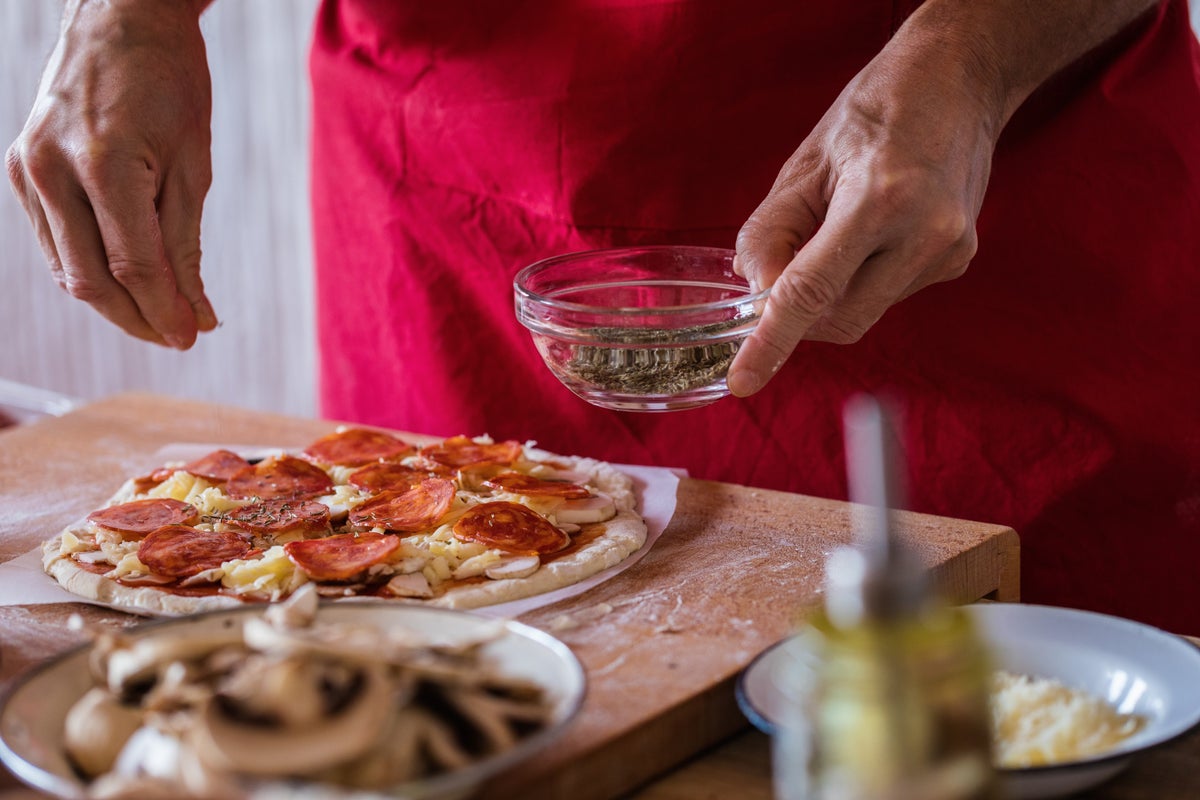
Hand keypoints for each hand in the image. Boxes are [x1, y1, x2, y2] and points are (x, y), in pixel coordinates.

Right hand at [6, 0, 215, 348]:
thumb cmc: (171, 85)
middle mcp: (51, 168)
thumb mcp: (195, 165)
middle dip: (138, 317)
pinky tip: (126, 282)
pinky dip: (89, 269)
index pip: (134, 263)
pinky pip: (53, 241)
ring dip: (114, 302)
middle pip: (92, 278)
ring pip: (67, 267)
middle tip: (180, 335)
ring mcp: (26, 168)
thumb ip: (187, 243)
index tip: (195, 336)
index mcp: (102, 162)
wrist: (121, 19)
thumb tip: (198, 314)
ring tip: (159, 316)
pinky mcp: (18, 169)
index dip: (164, 309)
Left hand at [727, 26, 1002, 396]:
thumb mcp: (804, 165)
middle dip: (800, 311)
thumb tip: (757, 295)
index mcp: (881, 199)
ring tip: (841, 224)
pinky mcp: (958, 261)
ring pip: (863, 311)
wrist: (959, 81)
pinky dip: (862, 278)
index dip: (771, 343)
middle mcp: (925, 233)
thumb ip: (771, 235)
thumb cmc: (876, 112)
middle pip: (839, 318)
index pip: (811, 293)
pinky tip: (873, 231)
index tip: (743, 382)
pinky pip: (888, 294)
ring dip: (833, 290)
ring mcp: (949, 252)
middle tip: (786, 262)